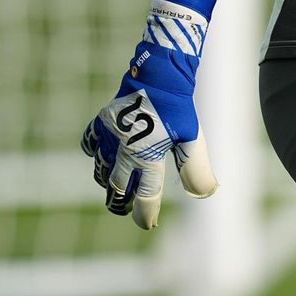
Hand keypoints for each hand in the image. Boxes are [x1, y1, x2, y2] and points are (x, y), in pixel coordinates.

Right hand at [81, 0, 222, 228]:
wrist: (158, 72)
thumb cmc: (179, 106)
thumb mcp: (193, 138)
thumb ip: (196, 168)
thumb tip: (205, 194)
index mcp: (148, 157)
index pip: (145, 197)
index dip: (146, 214)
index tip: (147, 223)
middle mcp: (124, 151)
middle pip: (117, 191)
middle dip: (123, 203)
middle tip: (128, 208)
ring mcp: (109, 138)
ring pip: (101, 173)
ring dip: (110, 183)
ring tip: (118, 187)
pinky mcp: (100, 125)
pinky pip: (90, 148)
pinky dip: (97, 156)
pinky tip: (105, 157)